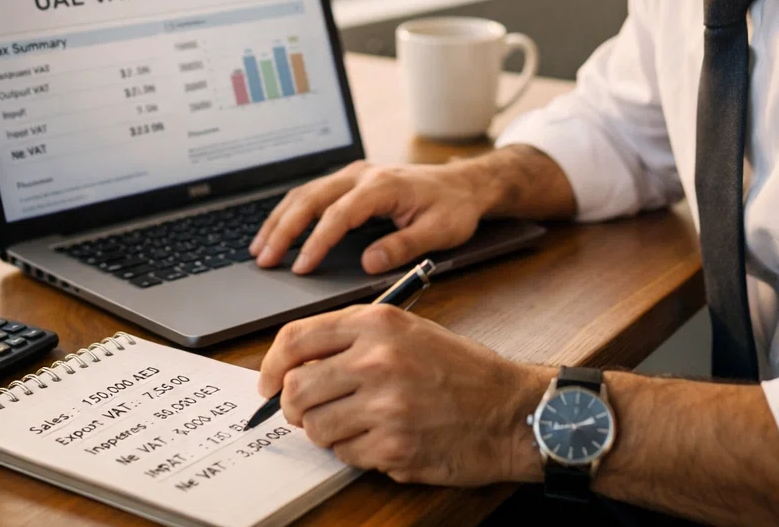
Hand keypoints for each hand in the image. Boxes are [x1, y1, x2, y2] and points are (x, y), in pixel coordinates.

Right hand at [249, 159, 493, 273]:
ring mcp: (354, 173)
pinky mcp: (351, 179)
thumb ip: (404, 247)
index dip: (317, 242)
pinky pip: (312, 192)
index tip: (302, 268)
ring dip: (280, 220)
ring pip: (305, 192)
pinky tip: (278, 231)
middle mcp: (362, 174)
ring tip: (260, 249)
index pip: (339, 215)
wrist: (465, 183)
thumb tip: (369, 263)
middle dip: (284, 230)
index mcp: (383, 185)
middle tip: (264, 260)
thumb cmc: (454, 208)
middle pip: (311, 198)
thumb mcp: (439, 232)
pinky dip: (290, 211)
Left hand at [258, 304, 550, 484]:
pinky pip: (345, 454)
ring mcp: (384, 406)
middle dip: (293, 407)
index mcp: (378, 324)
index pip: (295, 339)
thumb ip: (353, 340)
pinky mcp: (393, 446)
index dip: (270, 365)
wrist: (511, 410)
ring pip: (315, 427)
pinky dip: (355, 452)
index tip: (266, 383)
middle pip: (294, 389)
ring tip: (356, 424)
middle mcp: (377, 360)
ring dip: (326, 432)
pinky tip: (383, 438)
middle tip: (307, 412)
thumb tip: (295, 364)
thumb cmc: (462, 371)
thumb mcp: (409, 332)